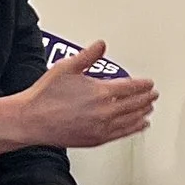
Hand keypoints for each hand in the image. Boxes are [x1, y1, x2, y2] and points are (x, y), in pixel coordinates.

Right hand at [21, 40, 156, 150]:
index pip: (131, 87)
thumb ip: (88, 56)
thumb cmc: (45, 95)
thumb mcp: (66, 67)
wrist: (31, 120)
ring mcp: (102, 127)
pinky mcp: (96, 139)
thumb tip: (101, 45)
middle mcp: (105, 111)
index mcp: (100, 92)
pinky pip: (122, 134)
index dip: (143, 84)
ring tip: (150, 108)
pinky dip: (134, 128)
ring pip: (131, 119)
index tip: (149, 83)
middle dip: (146, 98)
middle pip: (135, 104)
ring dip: (143, 113)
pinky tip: (139, 126)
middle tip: (153, 94)